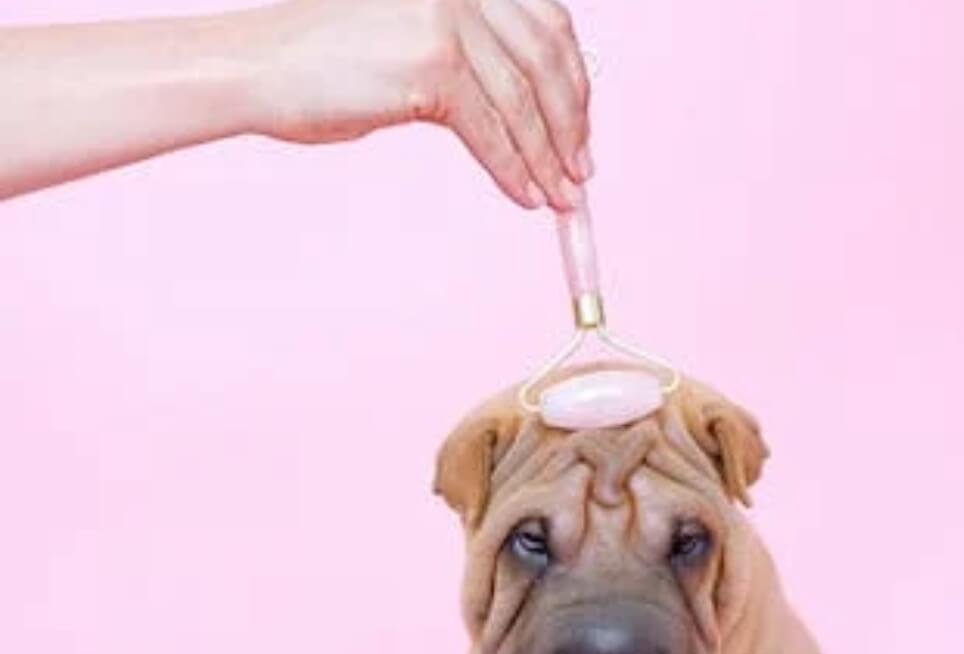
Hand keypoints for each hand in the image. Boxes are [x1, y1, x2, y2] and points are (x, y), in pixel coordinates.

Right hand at [252, 0, 592, 208]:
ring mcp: (448, 19)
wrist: (257, 67)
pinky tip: (526, 195)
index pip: (547, 23)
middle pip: (547, 59)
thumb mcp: (414, 39)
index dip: (573, 80)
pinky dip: (514, 169)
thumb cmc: (325, 59)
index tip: (579, 126)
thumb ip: (472, 57)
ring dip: (547, 158)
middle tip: (579, 170)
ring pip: (523, 103)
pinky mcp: (432, 65)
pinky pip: (491, 131)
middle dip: (570, 123)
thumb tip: (532, 111)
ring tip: (559, 196)